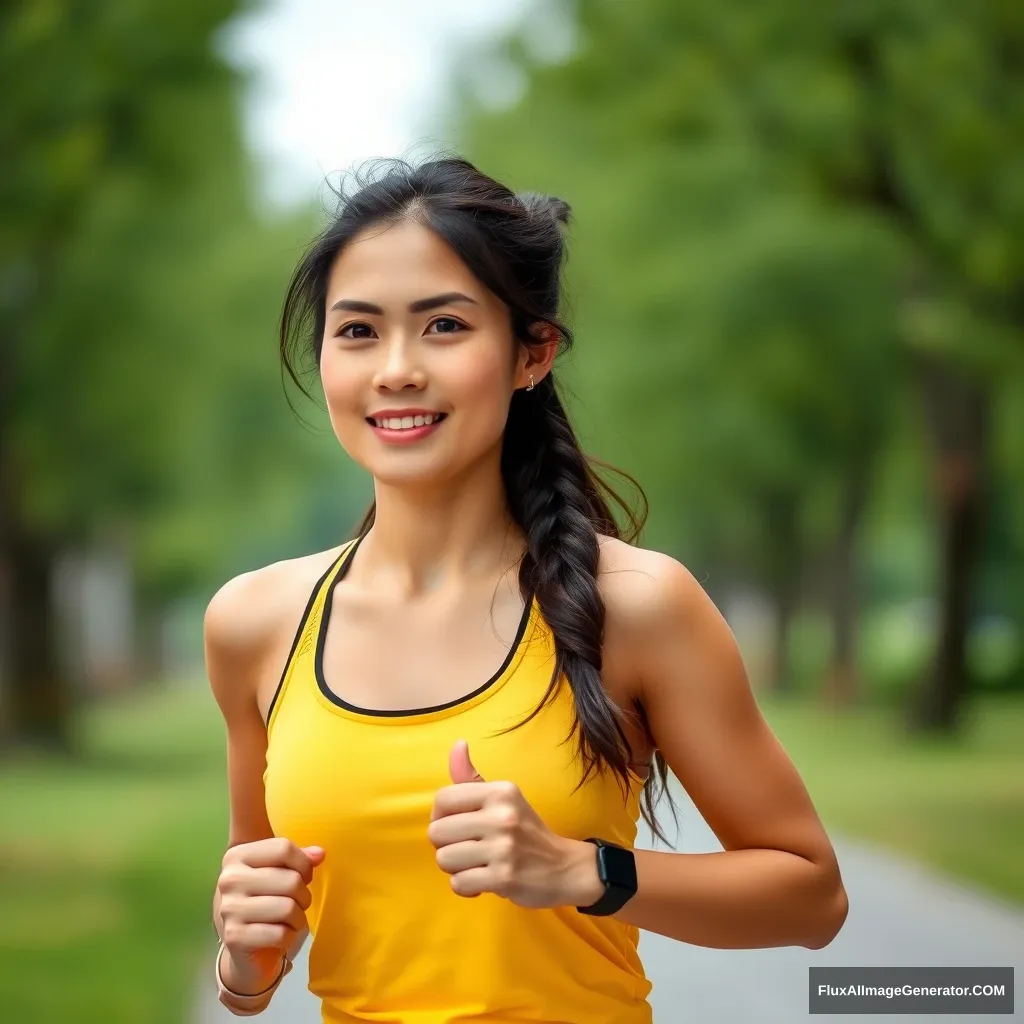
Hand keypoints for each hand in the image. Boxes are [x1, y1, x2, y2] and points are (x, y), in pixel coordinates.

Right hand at [216, 838, 323, 991]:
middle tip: (296, 903)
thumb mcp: (278, 871)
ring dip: (298, 918)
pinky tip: (279, 935)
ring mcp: (229, 908)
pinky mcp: (234, 937)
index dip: (303, 863)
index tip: (302, 874)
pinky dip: (288, 936)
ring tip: (289, 919)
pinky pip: (281, 933)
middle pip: (291, 880)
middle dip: (303, 895)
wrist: (243, 945)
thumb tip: (319, 854)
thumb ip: (299, 857)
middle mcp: (229, 878)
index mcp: (237, 855)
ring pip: (288, 908)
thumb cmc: (265, 899)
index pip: (283, 848)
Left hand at [427, 740, 602, 908]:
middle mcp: (502, 815)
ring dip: (456, 868)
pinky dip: (466, 887)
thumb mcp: (504, 798)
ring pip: (444, 859)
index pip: (443, 799)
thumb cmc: (525, 831)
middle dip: (446, 846)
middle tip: (468, 849)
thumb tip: (457, 743)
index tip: (456, 826)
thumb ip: (472, 777)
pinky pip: (458, 883)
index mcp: (500, 792)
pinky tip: (483, 880)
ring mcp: (504, 848)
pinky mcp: (504, 878)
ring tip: (477, 864)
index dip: (440, 817)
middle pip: (437, 832)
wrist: (565, 867)